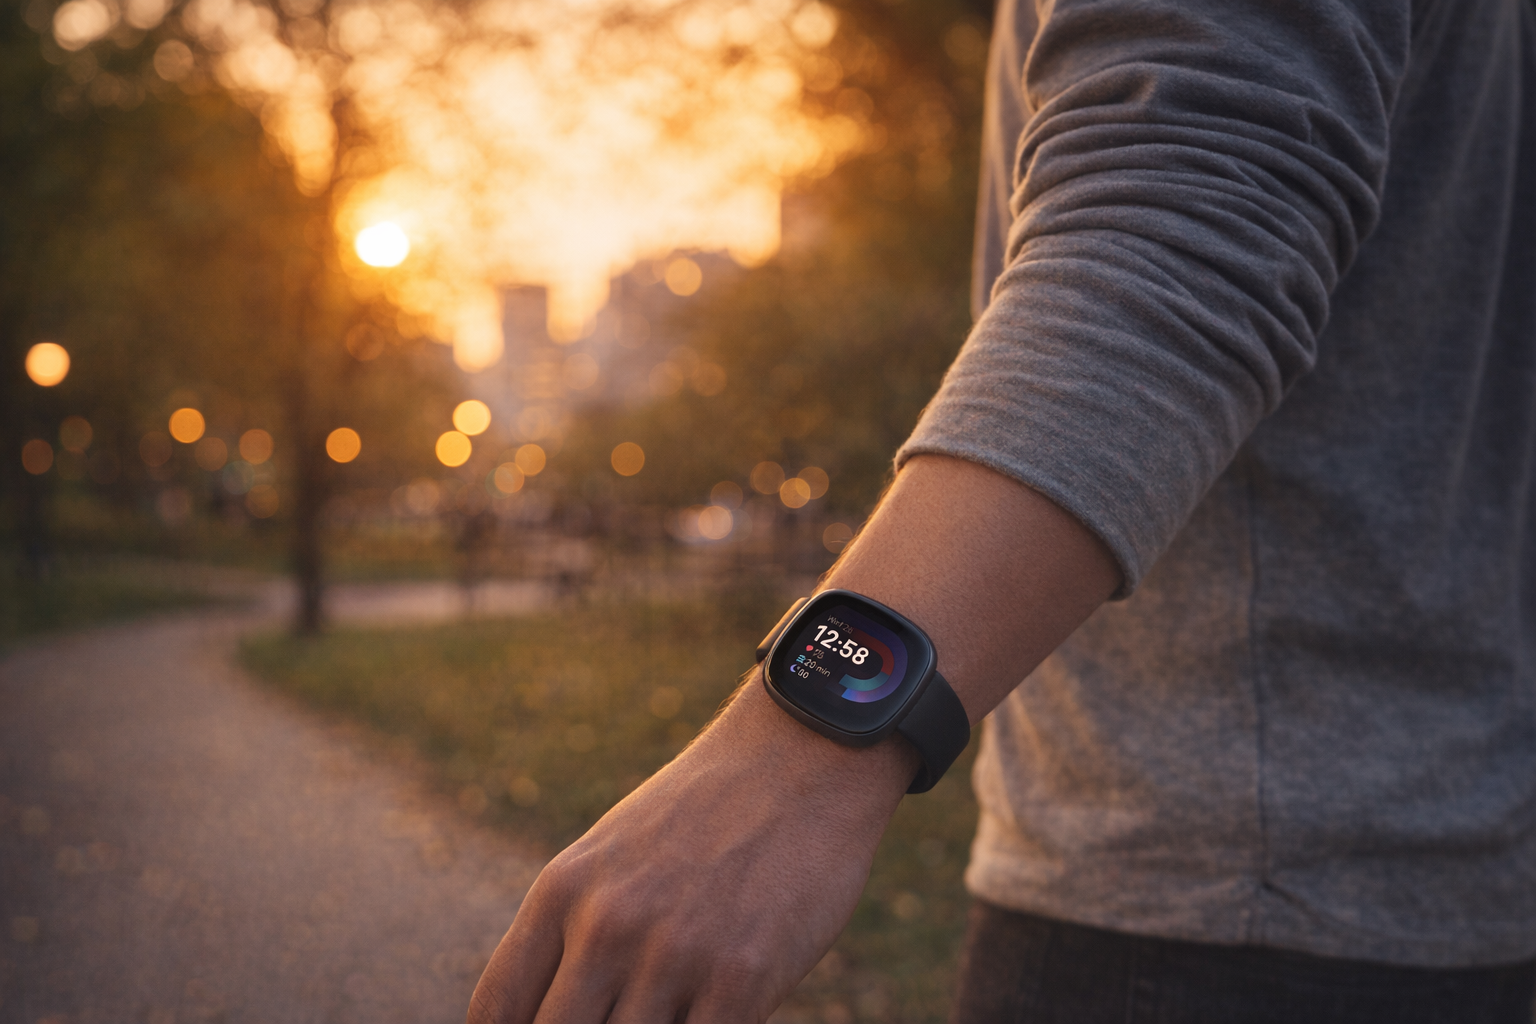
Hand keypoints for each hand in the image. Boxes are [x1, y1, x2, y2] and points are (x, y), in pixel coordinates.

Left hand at [468, 675, 919, 1023]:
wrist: (803, 758)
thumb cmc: (709, 812)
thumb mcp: (615, 853)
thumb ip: (575, 928)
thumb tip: (553, 1008)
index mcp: (564, 891)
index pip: (497, 1011)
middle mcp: (607, 925)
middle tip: (613, 1017)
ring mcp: (674, 955)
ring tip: (668, 1011)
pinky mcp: (743, 979)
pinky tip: (710, 1016)